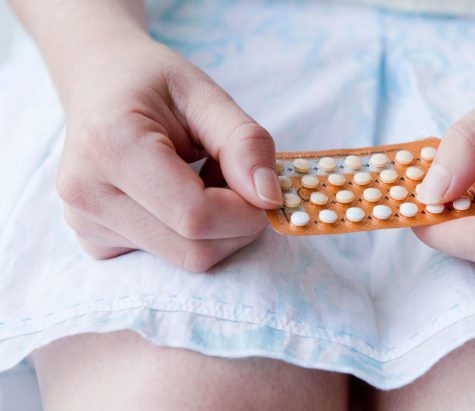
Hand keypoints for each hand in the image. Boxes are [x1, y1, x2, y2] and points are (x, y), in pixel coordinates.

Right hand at [57, 38, 281, 270]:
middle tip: (240, 181)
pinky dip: (193, 235)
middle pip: (195, 249)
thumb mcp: (206, 94)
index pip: (195, 216)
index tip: (264, 188)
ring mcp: (86, 225)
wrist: (99, 86)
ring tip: (206, 181)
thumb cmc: (152, 84)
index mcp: (109, 147)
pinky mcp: (96, 243)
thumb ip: (244, 142)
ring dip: (218, 229)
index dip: (246, 212)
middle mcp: (85, 194)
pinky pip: (169, 258)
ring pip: (187, 259)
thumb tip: (269, 198)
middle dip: (237, 224)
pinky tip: (181, 198)